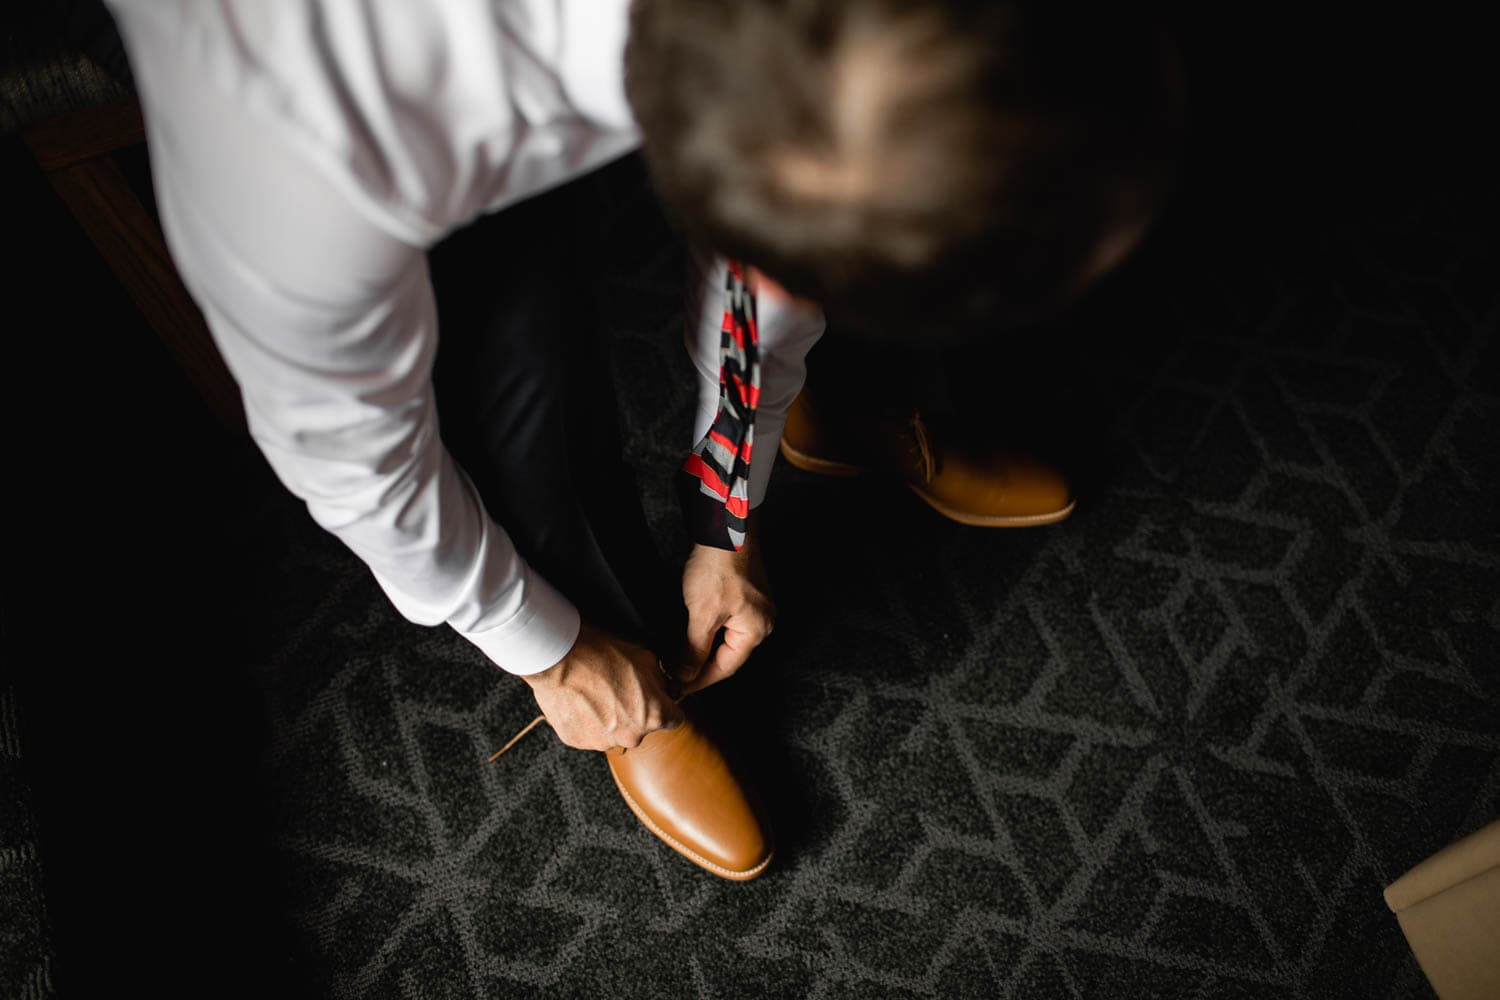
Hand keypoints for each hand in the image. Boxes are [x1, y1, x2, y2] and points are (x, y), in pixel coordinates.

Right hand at [522, 622, 684, 750]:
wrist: (558, 658)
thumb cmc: (602, 653)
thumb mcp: (646, 657)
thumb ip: (661, 681)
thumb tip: (664, 690)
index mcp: (654, 715)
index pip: (674, 719)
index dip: (666, 705)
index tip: (656, 697)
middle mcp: (631, 736)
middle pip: (642, 728)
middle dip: (636, 712)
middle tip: (619, 689)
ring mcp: (603, 742)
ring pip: (615, 732)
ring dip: (610, 718)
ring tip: (595, 692)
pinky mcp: (578, 742)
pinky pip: (590, 733)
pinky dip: (588, 721)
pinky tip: (580, 700)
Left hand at [678, 515, 775, 695]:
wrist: (724, 527)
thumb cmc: (719, 566)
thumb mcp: (702, 613)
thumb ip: (694, 649)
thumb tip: (685, 675)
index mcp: (756, 630)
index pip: (725, 668)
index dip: (699, 681)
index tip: (678, 690)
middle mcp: (761, 621)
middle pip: (728, 655)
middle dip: (701, 668)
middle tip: (674, 678)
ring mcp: (755, 606)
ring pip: (725, 639)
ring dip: (703, 650)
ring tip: (679, 661)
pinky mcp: (745, 593)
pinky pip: (726, 623)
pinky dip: (707, 632)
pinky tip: (692, 635)